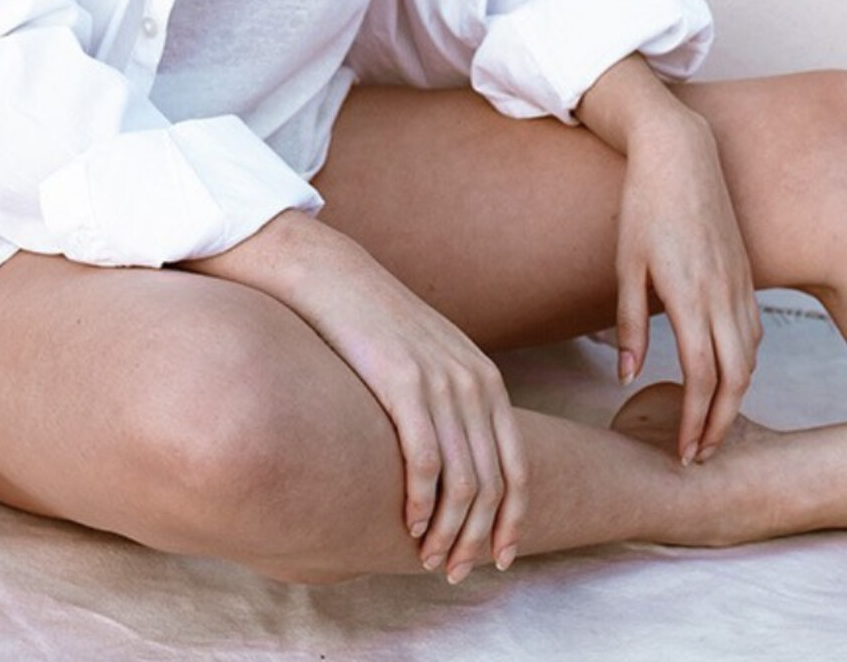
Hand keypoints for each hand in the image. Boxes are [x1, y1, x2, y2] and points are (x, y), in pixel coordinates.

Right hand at [188, 212, 526, 579]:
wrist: (333, 278)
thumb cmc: (376, 326)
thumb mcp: (429, 360)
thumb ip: (450, 404)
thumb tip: (454, 466)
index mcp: (486, 381)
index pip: (518, 468)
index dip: (512, 521)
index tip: (500, 559)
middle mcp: (474, 383)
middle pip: (492, 485)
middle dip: (478, 539)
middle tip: (454, 571)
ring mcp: (441, 383)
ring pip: (463, 483)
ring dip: (450, 533)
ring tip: (431, 559)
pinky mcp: (403, 384)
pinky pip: (425, 462)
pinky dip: (422, 504)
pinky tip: (410, 526)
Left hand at [615, 109, 762, 464]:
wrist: (680, 156)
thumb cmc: (644, 206)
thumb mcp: (625, 265)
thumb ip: (628, 324)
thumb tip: (625, 376)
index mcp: (689, 296)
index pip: (703, 377)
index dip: (696, 421)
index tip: (684, 451)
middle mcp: (722, 294)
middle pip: (736, 379)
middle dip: (721, 424)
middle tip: (699, 453)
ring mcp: (739, 283)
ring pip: (750, 358)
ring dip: (735, 398)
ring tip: (711, 424)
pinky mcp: (744, 273)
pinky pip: (754, 332)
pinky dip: (745, 364)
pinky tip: (726, 375)